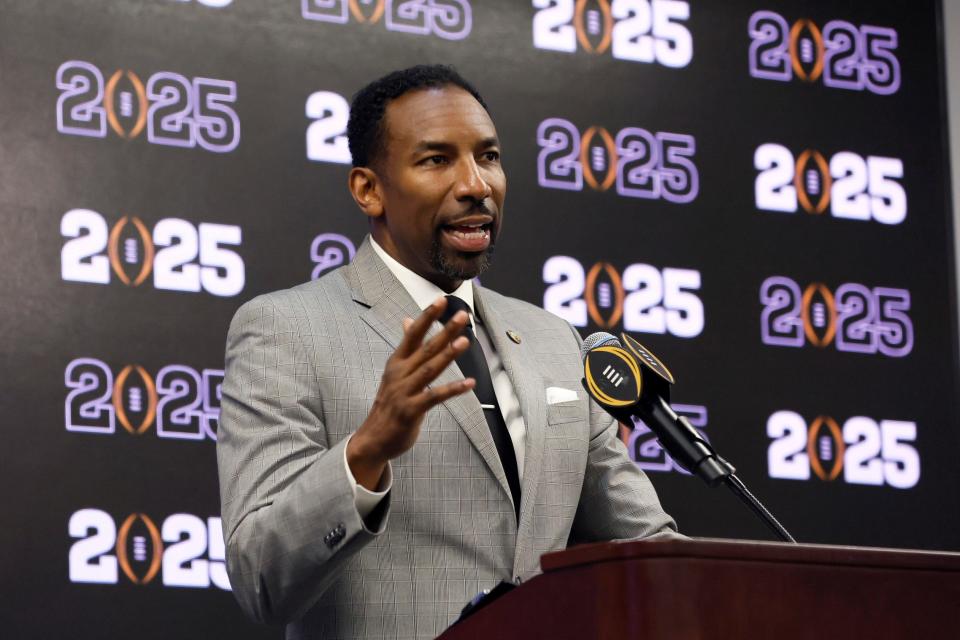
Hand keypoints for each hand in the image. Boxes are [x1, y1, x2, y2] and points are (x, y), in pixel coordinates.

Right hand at [347, 297, 474, 489]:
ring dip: (448, 355)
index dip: (427, 316)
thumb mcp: (394, 372)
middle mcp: (399, 374)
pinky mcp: (411, 411)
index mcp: (396, 363)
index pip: (412, 334)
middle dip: (445, 331)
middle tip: (462, 316)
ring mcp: (404, 392)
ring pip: (429, 369)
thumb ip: (406, 347)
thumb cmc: (388, 403)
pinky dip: (453, 390)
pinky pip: (434, 397)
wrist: (373, 438)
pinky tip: (470, 384)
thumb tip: (407, 320)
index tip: (441, 300)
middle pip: (425, 348)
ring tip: (465, 341)